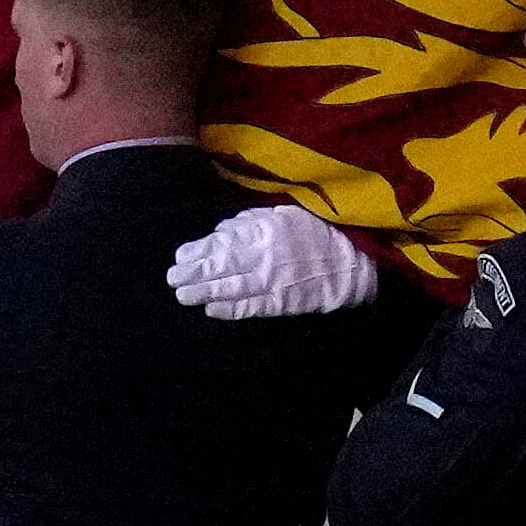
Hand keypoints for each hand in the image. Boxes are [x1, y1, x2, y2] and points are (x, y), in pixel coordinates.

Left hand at [164, 201, 375, 320]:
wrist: (352, 264)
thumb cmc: (317, 234)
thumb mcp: (285, 215)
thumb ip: (251, 222)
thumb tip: (220, 232)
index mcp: (267, 230)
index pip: (225, 242)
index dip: (200, 251)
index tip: (180, 257)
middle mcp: (267, 255)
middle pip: (223, 265)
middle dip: (195, 273)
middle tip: (172, 279)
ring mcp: (275, 281)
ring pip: (232, 288)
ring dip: (205, 293)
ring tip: (183, 296)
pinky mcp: (283, 303)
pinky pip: (252, 307)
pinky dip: (230, 310)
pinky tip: (211, 310)